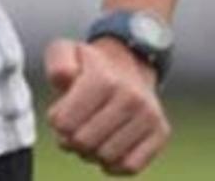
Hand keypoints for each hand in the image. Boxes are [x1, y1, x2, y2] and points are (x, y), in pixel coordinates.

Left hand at [46, 38, 169, 174]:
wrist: (128, 66)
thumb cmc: (88, 66)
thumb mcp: (65, 52)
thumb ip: (57, 62)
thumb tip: (67, 77)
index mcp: (103, 80)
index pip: (65, 123)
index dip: (57, 124)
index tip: (60, 115)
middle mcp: (131, 98)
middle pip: (85, 142)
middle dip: (71, 141)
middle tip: (72, 130)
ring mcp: (149, 116)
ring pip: (108, 157)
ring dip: (90, 154)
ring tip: (89, 139)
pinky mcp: (161, 133)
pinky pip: (131, 166)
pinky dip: (113, 166)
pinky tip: (105, 151)